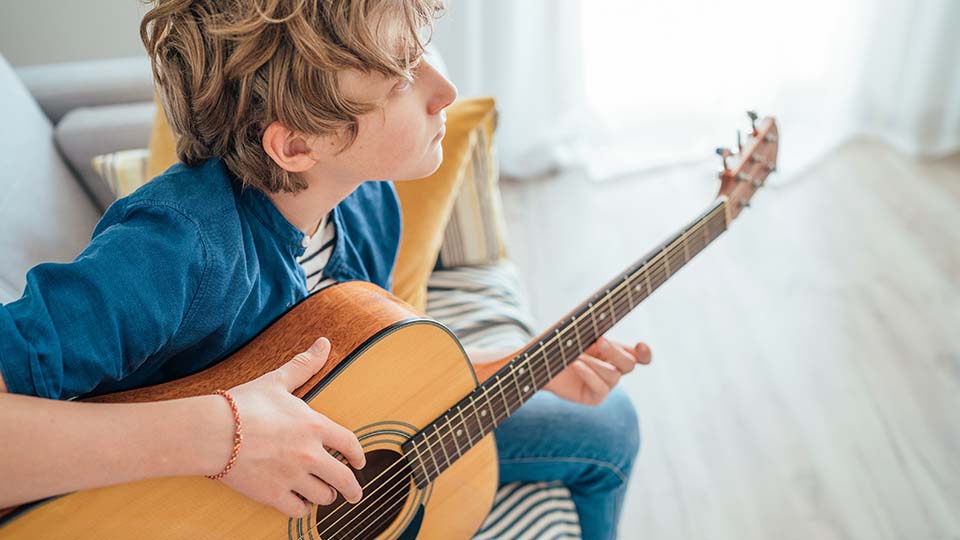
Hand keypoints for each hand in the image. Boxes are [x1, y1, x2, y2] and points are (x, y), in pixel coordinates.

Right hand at [211, 337, 366, 517]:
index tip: (360, 462)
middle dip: (352, 489)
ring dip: (325, 496)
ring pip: (322, 496)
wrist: (212, 432)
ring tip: (324, 495)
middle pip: (343, 479)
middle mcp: (309, 454)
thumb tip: (323, 343)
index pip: (349, 444)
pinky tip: (301, 505)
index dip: (358, 455)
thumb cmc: (243, 404)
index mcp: (315, 426)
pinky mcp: (273, 494)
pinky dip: (302, 509)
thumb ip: (304, 365)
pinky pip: (297, 510)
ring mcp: (292, 476)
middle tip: (354, 494)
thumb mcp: (277, 380)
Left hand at [543, 336, 651, 405]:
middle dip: (616, 352)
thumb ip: (597, 333)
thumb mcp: (581, 336)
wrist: (541, 363)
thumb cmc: (561, 346)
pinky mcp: (594, 398)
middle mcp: (613, 370)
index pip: (639, 356)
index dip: (644, 354)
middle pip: (629, 364)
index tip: (640, 346)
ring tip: (576, 356)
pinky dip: (588, 374)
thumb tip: (608, 333)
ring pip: (613, 375)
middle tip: (600, 340)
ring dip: (595, 363)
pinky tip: (577, 365)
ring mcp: (605, 386)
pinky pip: (600, 388)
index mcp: (614, 353)